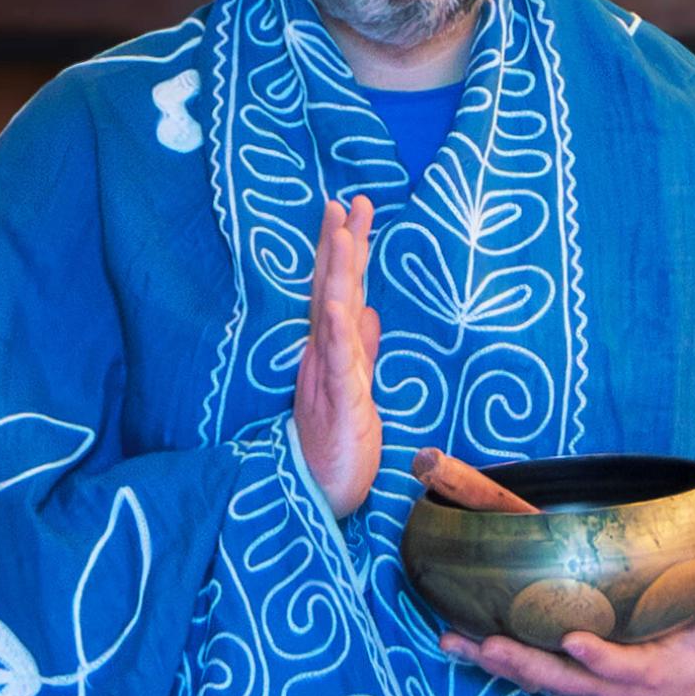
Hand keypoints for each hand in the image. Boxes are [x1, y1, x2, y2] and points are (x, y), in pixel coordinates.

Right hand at [293, 194, 380, 517]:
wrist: (324, 495)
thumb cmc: (341, 446)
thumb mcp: (359, 389)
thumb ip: (362, 349)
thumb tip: (370, 311)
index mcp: (334, 350)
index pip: (338, 291)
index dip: (345, 250)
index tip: (350, 210)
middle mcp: (326, 355)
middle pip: (332, 290)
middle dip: (341, 244)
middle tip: (347, 200)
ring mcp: (328, 375)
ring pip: (331, 315)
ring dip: (336, 272)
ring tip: (343, 230)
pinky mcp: (338, 401)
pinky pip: (337, 360)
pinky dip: (337, 329)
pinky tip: (339, 303)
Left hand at [440, 575, 694, 695]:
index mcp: (641, 676)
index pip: (614, 667)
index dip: (595, 657)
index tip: (573, 639)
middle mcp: (604, 691)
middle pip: (558, 679)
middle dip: (520, 662)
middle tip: (486, 643)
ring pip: (532, 681)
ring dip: (492, 664)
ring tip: (452, 641)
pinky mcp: (569, 694)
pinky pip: (528, 681)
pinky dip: (495, 667)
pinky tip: (461, 646)